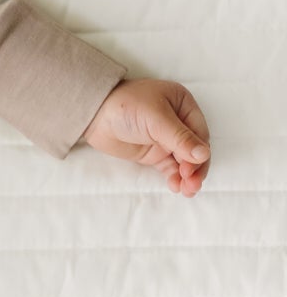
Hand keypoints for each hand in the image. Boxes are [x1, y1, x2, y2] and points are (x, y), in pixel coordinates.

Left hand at [81, 80, 210, 196]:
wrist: (92, 114)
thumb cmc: (123, 107)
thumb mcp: (155, 119)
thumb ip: (179, 138)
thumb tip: (203, 154)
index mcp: (183, 105)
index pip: (199, 133)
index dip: (199, 152)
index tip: (193, 169)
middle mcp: (178, 122)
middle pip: (194, 149)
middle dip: (195, 168)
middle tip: (192, 185)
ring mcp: (165, 139)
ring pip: (184, 160)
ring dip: (187, 176)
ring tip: (187, 191)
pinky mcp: (153, 153)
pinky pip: (170, 167)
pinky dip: (174, 177)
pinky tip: (176, 187)